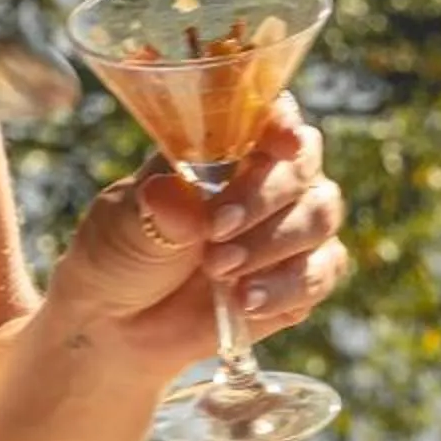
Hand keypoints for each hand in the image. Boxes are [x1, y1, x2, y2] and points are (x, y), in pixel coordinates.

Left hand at [53, 96, 349, 368]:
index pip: (272, 115)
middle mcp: (269, 181)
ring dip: (271, 244)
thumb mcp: (124, 224)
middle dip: (263, 198)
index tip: (279, 143)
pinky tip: (247, 301)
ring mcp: (291, 230)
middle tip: (215, 232)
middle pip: (302, 167)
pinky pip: (321, 273)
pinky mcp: (302, 280)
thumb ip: (156, 208)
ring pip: (319, 218)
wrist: (119, 325)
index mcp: (228, 147)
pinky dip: (287, 287)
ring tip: (219, 272)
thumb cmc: (121, 254)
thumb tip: (176, 196)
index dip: (283, 122)